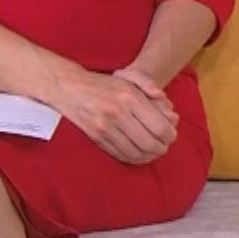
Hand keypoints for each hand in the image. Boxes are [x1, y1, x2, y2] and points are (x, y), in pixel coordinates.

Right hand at [47, 65, 178, 164]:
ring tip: (152, 151)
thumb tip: (168, 108)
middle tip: (163, 145)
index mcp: (129, 97)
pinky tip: (138, 154)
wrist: (68, 87)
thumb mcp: (128, 78)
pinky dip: (133, 159)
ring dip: (148, 156)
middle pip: (151, 144)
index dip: (170, 135)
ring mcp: (106, 128)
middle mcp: (118, 113)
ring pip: (136, 153)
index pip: (160, 127)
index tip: (170, 134)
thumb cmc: (101, 83)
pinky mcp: (97, 137)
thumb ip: (151, 87)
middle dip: (162, 148)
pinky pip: (121, 155)